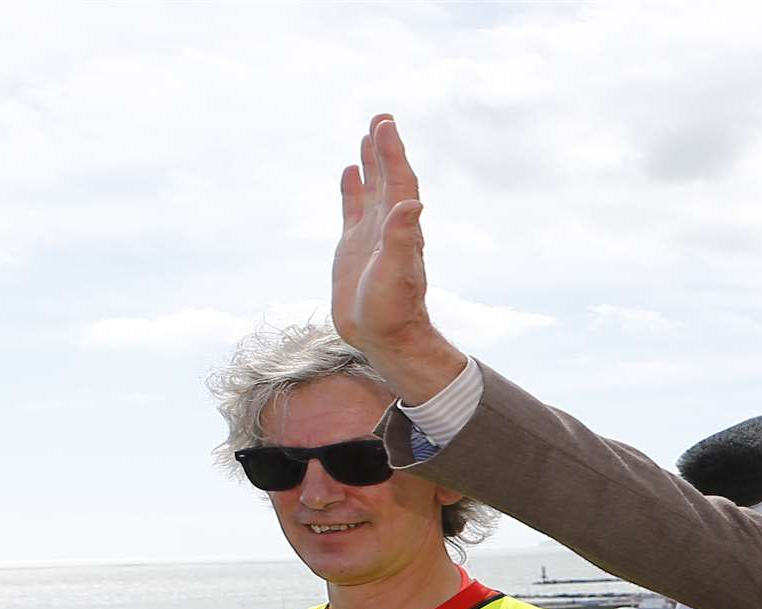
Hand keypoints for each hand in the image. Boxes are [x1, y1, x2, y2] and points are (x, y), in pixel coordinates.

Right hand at [330, 115, 466, 400]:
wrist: (384, 339)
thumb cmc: (393, 311)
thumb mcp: (397, 274)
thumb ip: (403, 239)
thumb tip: (412, 204)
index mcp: (401, 228)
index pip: (399, 180)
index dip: (393, 152)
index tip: (385, 124)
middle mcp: (389, 227)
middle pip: (388, 178)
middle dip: (385, 148)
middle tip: (381, 117)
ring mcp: (371, 236)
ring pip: (372, 190)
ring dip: (372, 163)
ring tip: (368, 134)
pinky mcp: (353, 249)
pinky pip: (353, 210)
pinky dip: (352, 189)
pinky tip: (350, 172)